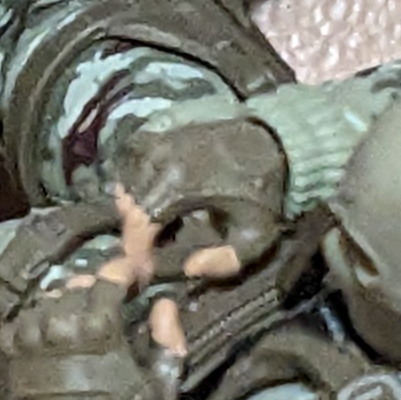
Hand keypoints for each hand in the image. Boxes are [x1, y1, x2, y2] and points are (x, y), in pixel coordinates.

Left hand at [0, 272, 168, 399]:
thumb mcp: (160, 392)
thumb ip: (168, 344)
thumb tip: (164, 305)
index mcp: (99, 326)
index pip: (109, 277)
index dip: (123, 270)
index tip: (133, 274)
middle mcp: (60, 321)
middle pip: (77, 285)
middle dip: (94, 288)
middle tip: (105, 301)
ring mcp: (31, 334)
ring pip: (48, 299)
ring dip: (64, 302)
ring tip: (76, 317)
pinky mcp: (10, 351)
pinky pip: (21, 320)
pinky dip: (36, 320)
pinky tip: (47, 332)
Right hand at [110, 113, 288, 274]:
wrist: (275, 141)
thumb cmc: (262, 192)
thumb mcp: (256, 235)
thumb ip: (226, 261)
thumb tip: (189, 269)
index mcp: (183, 184)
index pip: (141, 221)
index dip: (136, 250)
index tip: (144, 269)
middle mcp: (163, 158)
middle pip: (128, 202)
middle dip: (134, 232)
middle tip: (149, 251)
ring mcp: (159, 140)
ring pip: (125, 179)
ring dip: (132, 206)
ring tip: (153, 224)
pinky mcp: (161, 131)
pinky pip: (131, 158)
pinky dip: (132, 179)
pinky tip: (151, 195)